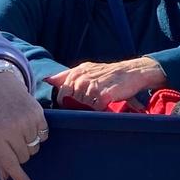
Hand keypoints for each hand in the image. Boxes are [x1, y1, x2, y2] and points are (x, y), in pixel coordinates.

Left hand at [0, 68, 47, 179]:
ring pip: (35, 147)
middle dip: (18, 153)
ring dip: (28, 143)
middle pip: (24, 157)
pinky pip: (44, 136)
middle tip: (9, 138)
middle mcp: (11, 129)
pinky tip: (26, 122)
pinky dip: (37, 134)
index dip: (20, 178)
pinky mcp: (38, 113)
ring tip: (16, 127)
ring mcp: (26, 120)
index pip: (10, 163)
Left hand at [44, 58, 165, 110]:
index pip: (62, 93)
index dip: (66, 102)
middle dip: (78, 106)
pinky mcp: (103, 95)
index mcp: (77, 72)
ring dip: (90, 108)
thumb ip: (65, 75)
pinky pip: (95, 109)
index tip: (74, 104)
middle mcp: (83, 78)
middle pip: (71, 102)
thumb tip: (47, 80)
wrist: (132, 72)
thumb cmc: (108, 74)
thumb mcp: (85, 69)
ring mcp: (92, 87)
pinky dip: (100, 110)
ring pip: (83, 106)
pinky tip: (106, 105)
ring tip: (99, 102)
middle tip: (91, 103)